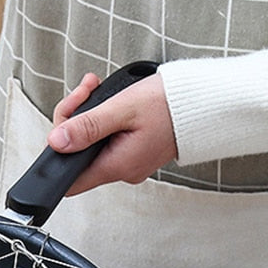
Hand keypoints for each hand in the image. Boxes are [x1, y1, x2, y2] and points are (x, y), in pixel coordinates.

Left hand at [46, 71, 177, 194]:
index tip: (63, 125)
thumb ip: (87, 127)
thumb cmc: (174, 103)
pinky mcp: (135, 151)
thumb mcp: (124, 109)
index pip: (70, 180)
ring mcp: (129, 161)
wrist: (211, 101)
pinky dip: (102, 119)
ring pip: (90, 144)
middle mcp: (123, 170)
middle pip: (77, 155)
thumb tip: (57, 142)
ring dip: (87, 114)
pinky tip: (108, 99)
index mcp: (117, 166)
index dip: (58, 153)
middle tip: (85, 92)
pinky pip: (108, 139)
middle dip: (73, 121)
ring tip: (96, 87)